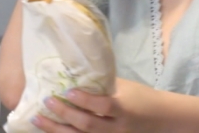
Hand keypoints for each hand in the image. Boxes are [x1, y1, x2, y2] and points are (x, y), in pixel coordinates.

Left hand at [32, 78, 163, 132]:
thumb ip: (102, 83)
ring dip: (56, 130)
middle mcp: (116, 129)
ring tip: (37, 119)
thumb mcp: (125, 87)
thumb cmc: (142, 98)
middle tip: (47, 101)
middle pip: (87, 125)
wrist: (160, 120)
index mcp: (123, 109)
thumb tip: (75, 71)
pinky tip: (50, 131)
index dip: (85, 100)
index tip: (68, 91)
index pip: (103, 106)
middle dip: (65, 114)